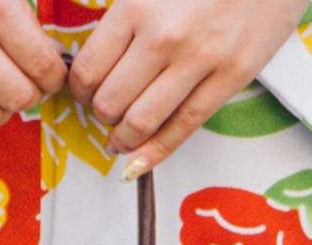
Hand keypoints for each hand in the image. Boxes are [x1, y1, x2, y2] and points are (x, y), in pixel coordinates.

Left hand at [71, 0, 309, 176]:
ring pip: (143, 121)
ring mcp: (200, 60)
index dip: (80, 91)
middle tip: (105, 115)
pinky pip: (185, 126)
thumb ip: (126, 19)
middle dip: (101, 116)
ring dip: (123, 138)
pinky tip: (139, 163)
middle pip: (111, 101)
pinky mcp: (232, 77)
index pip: (89, 70)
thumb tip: (98, 64)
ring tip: (121, 139)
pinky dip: (156, 152)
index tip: (85, 94)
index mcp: (136, 8)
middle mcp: (163, 37)